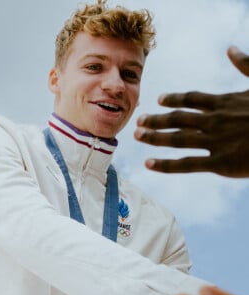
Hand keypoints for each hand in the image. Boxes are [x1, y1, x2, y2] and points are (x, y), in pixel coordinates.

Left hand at [134, 46, 248, 176]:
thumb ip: (246, 65)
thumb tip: (232, 49)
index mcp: (225, 102)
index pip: (192, 99)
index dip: (173, 99)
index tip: (159, 100)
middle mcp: (215, 121)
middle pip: (177, 119)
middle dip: (155, 119)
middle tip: (138, 120)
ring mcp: (215, 142)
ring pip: (176, 139)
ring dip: (154, 138)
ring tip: (137, 136)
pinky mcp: (220, 163)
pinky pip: (185, 164)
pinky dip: (165, 165)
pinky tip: (148, 164)